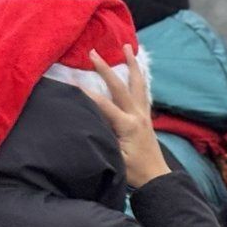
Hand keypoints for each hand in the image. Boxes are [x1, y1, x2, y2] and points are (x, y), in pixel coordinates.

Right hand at [84, 44, 170, 188]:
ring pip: (138, 84)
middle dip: (106, 68)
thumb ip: (102, 138)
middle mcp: (138, 116)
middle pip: (121, 87)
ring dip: (132, 65)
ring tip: (128, 47)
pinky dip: (138, 78)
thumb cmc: (134, 172)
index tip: (69, 82)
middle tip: (93, 52)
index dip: (86, 93)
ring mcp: (144, 115)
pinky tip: (136, 69)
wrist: (157, 179)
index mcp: (128, 125)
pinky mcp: (147, 117)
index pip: (103, 104)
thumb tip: (87, 122)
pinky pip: (142, 92)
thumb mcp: (114, 158)